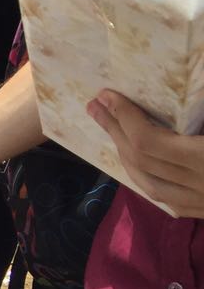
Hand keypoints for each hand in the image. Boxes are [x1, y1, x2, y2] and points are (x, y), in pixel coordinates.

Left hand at [89, 90, 203, 217]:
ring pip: (150, 186)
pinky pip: (169, 200)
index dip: (124, 116)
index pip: (147, 141)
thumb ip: (199, 105)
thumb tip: (187, 84)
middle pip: (141, 161)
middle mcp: (200, 186)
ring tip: (113, 131)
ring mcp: (202, 204)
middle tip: (95, 106)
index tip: (107, 96)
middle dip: (115, 130)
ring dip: (126, 157)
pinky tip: (141, 163)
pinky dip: (149, 178)